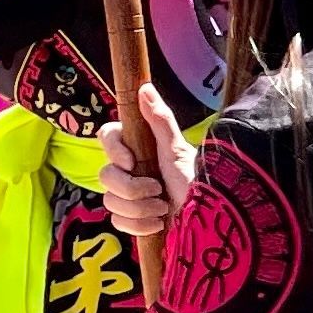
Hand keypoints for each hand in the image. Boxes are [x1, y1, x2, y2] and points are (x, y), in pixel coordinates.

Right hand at [97, 85, 189, 240]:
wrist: (208, 221)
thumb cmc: (197, 181)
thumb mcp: (178, 150)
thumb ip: (160, 120)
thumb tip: (144, 87)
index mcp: (139, 148)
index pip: (106, 136)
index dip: (114, 150)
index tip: (132, 162)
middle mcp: (130, 170)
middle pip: (104, 175)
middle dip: (132, 189)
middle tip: (159, 190)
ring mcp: (129, 196)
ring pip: (110, 201)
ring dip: (140, 209)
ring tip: (163, 208)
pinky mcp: (131, 219)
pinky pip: (118, 222)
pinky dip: (140, 226)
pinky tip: (159, 224)